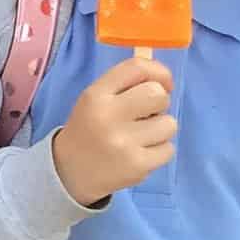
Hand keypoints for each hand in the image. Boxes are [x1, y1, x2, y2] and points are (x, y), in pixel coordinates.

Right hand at [52, 55, 175, 202]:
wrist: (70, 171)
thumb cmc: (89, 129)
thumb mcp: (95, 99)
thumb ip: (125, 83)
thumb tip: (165, 81)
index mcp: (96, 95)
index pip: (137, 68)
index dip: (159, 72)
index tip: (164, 84)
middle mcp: (108, 115)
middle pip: (158, 94)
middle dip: (159, 104)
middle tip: (146, 115)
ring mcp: (124, 142)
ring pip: (169, 124)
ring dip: (160, 130)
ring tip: (141, 137)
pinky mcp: (137, 165)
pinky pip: (168, 149)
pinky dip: (159, 151)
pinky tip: (140, 153)